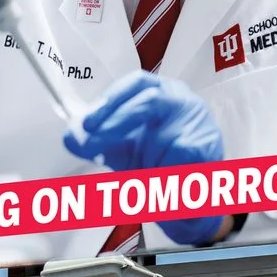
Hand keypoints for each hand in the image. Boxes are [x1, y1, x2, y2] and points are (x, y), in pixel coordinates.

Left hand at [63, 72, 228, 245]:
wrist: (188, 194)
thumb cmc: (155, 162)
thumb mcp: (119, 151)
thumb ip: (96, 143)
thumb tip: (70, 138)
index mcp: (158, 91)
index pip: (135, 83)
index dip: (110, 99)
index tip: (87, 122)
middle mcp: (180, 99)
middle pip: (148, 100)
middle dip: (115, 122)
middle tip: (91, 141)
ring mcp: (197, 119)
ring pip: (160, 136)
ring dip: (145, 159)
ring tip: (144, 173)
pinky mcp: (206, 144)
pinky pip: (174, 159)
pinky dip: (162, 172)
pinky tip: (164, 177)